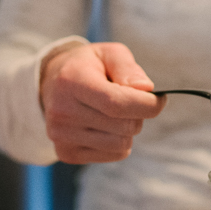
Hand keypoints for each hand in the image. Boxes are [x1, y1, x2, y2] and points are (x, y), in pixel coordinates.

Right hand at [39, 42, 165, 163]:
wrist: (52, 84)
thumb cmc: (88, 67)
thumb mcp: (108, 54)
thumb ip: (128, 68)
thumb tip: (145, 89)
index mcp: (71, 82)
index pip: (116, 103)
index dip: (147, 105)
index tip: (158, 100)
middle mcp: (62, 112)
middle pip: (124, 126)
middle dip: (138, 114)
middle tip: (130, 101)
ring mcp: (61, 136)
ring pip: (122, 144)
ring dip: (128, 130)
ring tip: (115, 114)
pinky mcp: (67, 153)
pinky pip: (113, 155)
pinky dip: (118, 142)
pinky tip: (104, 126)